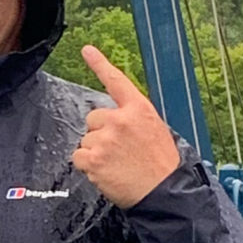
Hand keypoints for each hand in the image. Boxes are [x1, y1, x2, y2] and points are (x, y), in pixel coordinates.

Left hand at [73, 46, 181, 207]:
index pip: (116, 81)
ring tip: (116, 165)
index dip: (99, 64)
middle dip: (100, 133)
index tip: (86, 50)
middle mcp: (120, 119)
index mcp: (139, 109)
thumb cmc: (161, 166)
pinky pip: (78, 157)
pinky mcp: (94, 159)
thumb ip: (133, 120)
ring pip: (86, 140)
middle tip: (118, 151)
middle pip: (93, 118)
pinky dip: (88, 166)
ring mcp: (105, 139)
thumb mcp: (155, 131)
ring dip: (95, 152)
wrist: (164, 192)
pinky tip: (106, 172)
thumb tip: (116, 121)